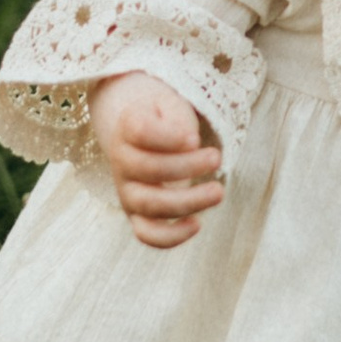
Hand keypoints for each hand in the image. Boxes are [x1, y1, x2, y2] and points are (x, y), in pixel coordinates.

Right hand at [91, 71, 225, 246]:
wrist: (143, 135)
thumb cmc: (164, 119)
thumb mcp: (170, 105)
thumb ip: (177, 117)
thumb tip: (189, 144)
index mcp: (127, 127)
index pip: (141, 132)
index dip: (169, 138)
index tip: (194, 138)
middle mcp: (121, 160)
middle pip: (148, 169)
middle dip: (187, 166)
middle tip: (216, 157)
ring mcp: (127, 191)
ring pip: (150, 204)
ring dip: (187, 200)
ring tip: (218, 191)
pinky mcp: (137, 215)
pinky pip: (146, 234)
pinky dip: (170, 236)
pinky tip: (197, 224)